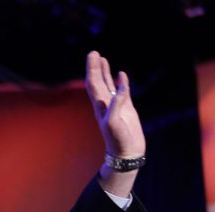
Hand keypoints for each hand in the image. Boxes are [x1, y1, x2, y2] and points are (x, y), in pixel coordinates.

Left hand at [86, 50, 145, 197]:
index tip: (92, 55)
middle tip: (94, 52)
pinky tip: (120, 75)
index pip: (93, 83)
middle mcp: (105, 104)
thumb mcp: (115, 123)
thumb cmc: (119, 140)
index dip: (92, 69)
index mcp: (100, 106)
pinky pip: (121, 92)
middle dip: (95, 67)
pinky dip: (120, 82)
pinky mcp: (125, 109)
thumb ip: (116, 106)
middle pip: (97, 81)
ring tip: (102, 59)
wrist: (126, 152)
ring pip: (107, 85)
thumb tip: (119, 90)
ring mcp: (115, 106)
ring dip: (104, 72)